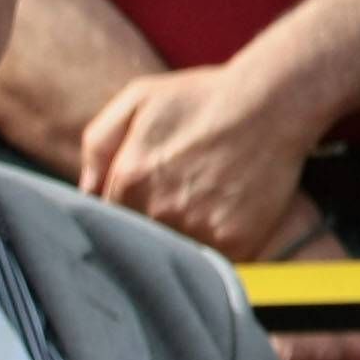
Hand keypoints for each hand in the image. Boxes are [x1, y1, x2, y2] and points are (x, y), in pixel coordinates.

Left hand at [77, 61, 318, 258]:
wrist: (275, 101)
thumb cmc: (204, 98)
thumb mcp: (138, 101)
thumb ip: (99, 144)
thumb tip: (85, 190)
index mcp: (129, 181)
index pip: (109, 220)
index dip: (123, 215)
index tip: (141, 204)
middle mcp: (159, 209)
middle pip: (141, 240)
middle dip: (149, 229)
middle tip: (174, 205)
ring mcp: (197, 227)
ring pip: (177, 252)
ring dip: (182, 241)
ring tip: (200, 210)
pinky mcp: (234, 240)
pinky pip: (215, 261)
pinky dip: (217, 249)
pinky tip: (223, 222)